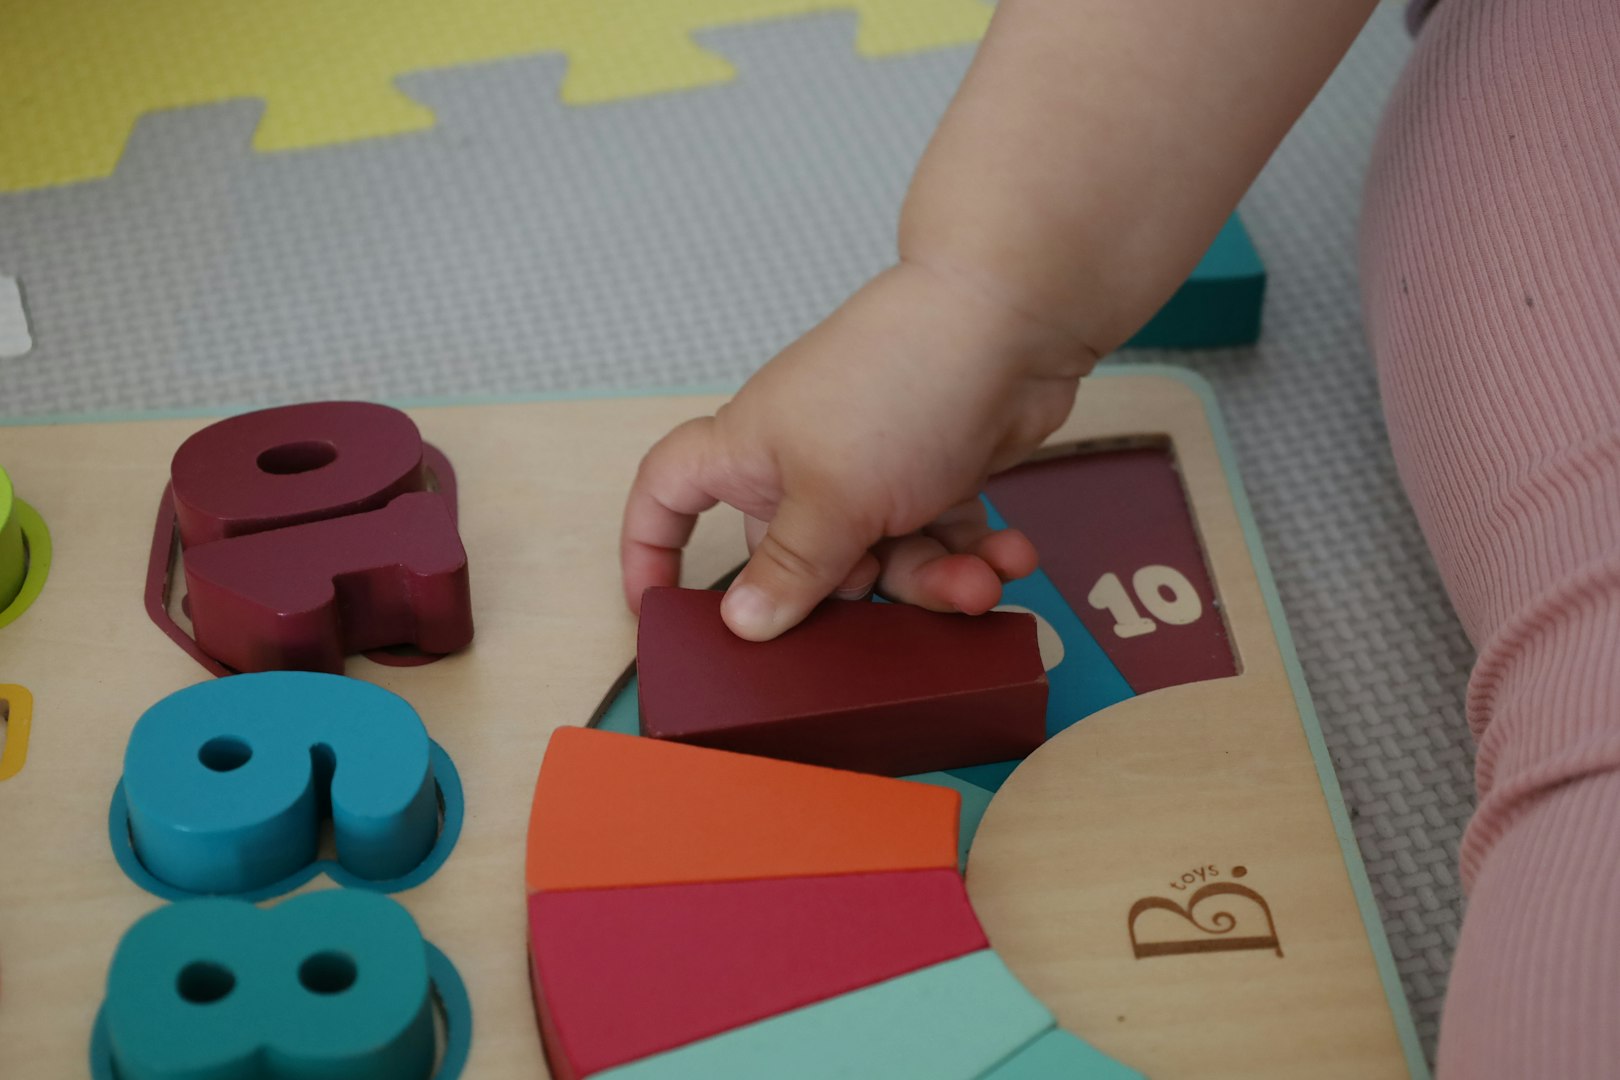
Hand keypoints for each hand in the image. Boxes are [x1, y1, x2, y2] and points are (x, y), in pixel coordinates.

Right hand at [620, 259, 1094, 639]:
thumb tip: (741, 623)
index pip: (668, 495)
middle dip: (854, 592)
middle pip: (797, 561)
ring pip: (883, 558)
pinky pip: (942, 536)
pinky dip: (973, 551)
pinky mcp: (934, 472)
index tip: (661, 609)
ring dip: (934, 578)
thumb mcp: (833, 499)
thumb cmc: (898, 385)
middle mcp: (800, 464)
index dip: (651, 549)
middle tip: (896, 601)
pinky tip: (1008, 556)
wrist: (1010, 318)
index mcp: (747, 455)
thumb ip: (789, 568)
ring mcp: (871, 468)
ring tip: (976, 583)